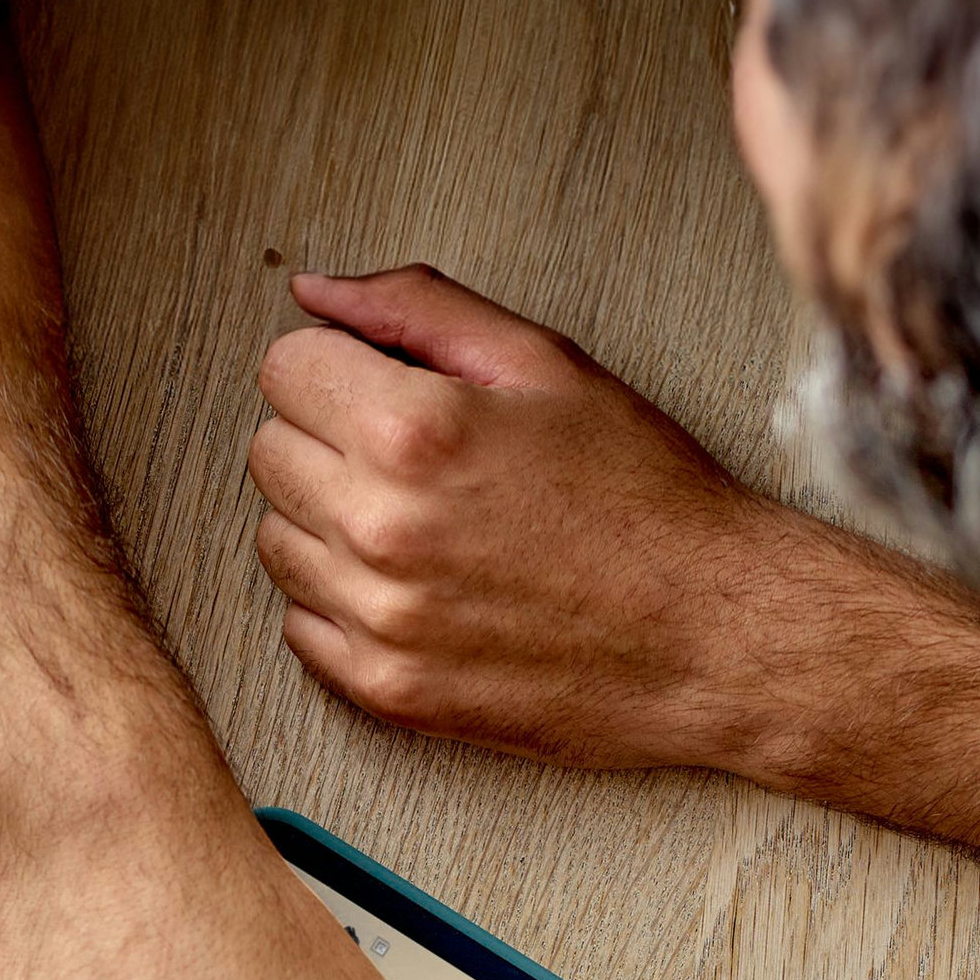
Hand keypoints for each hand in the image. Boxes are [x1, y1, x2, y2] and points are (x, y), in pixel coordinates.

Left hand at [252, 267, 771, 767]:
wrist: (711, 637)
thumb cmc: (646, 501)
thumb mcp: (547, 365)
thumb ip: (418, 310)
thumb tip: (316, 291)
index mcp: (415, 432)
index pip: (283, 368)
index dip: (337, 367)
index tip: (386, 386)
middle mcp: (382, 529)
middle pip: (269, 452)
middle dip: (328, 438)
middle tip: (416, 456)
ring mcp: (379, 619)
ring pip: (275, 540)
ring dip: (328, 522)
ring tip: (423, 522)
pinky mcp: (386, 688)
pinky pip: (300, 625)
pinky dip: (341, 601)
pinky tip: (417, 584)